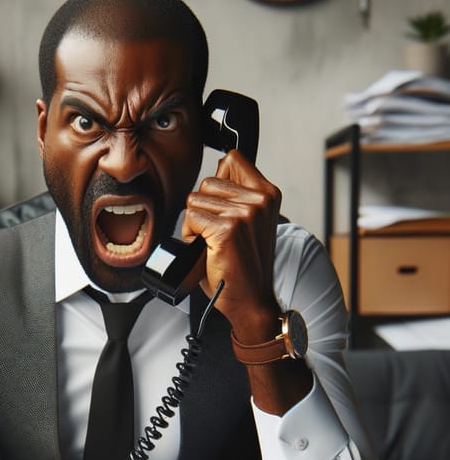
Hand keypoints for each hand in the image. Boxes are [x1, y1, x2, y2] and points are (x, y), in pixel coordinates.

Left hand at [182, 150, 281, 341]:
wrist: (251, 300)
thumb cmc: (244, 265)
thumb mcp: (250, 220)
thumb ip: (238, 193)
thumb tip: (219, 166)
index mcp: (268, 194)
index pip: (233, 159)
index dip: (218, 180)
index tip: (221, 204)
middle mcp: (260, 200)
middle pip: (208, 182)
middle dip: (203, 208)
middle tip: (216, 234)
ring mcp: (245, 213)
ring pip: (196, 199)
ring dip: (195, 223)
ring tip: (212, 243)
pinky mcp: (227, 229)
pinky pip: (191, 218)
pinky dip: (190, 235)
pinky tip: (207, 250)